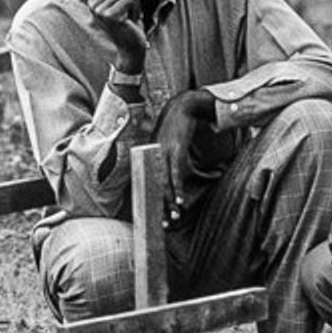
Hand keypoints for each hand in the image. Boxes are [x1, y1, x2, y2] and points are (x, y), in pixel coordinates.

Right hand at [87, 0, 146, 71]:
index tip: (125, 3)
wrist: (132, 48)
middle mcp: (93, 5)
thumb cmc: (129, 23)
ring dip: (135, 3)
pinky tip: (132, 20)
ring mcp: (99, 11)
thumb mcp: (120, 2)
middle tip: (131, 12)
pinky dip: (136, 9)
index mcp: (93, 0)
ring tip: (131, 16)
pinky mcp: (109, 16)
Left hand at [153, 90, 220, 226]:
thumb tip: (167, 174)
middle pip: (153, 188)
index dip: (152, 202)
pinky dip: (177, 188)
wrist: (184, 106)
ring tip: (174, 218)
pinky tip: (179, 200)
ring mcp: (162, 153)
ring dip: (169, 203)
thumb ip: (162, 157)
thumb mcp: (164, 143)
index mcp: (148, 156)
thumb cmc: (176, 126)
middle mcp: (151, 156)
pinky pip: (175, 174)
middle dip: (159, 208)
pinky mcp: (175, 150)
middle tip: (162, 225)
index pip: (147, 184)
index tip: (155, 218)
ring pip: (164, 184)